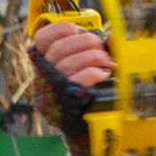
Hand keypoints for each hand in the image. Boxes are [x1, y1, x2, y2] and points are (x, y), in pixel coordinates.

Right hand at [29, 20, 113, 140]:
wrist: (82, 126)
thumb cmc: (83, 91)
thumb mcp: (79, 68)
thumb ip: (90, 50)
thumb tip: (112, 38)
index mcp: (43, 62)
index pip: (42, 38)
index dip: (61, 29)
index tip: (77, 30)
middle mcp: (44, 75)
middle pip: (60, 48)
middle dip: (85, 41)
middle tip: (101, 47)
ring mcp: (54, 89)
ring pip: (70, 63)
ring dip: (94, 57)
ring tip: (107, 62)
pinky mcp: (68, 101)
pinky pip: (81, 79)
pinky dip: (95, 73)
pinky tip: (103, 75)